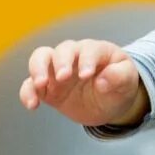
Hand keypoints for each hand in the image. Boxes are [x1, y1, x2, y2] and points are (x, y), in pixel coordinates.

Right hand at [18, 39, 146, 127]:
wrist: (107, 104)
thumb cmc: (118, 87)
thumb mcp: (127, 83)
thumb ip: (120, 77)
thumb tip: (102, 80)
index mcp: (96, 51)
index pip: (89, 49)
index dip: (86, 60)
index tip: (87, 76)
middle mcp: (74, 56)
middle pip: (62, 49)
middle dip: (61, 62)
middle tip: (63, 78)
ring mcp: (57, 69)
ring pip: (40, 57)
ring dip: (38, 69)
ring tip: (40, 85)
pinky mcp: (47, 87)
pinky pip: (31, 84)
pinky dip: (27, 92)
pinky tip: (32, 105)